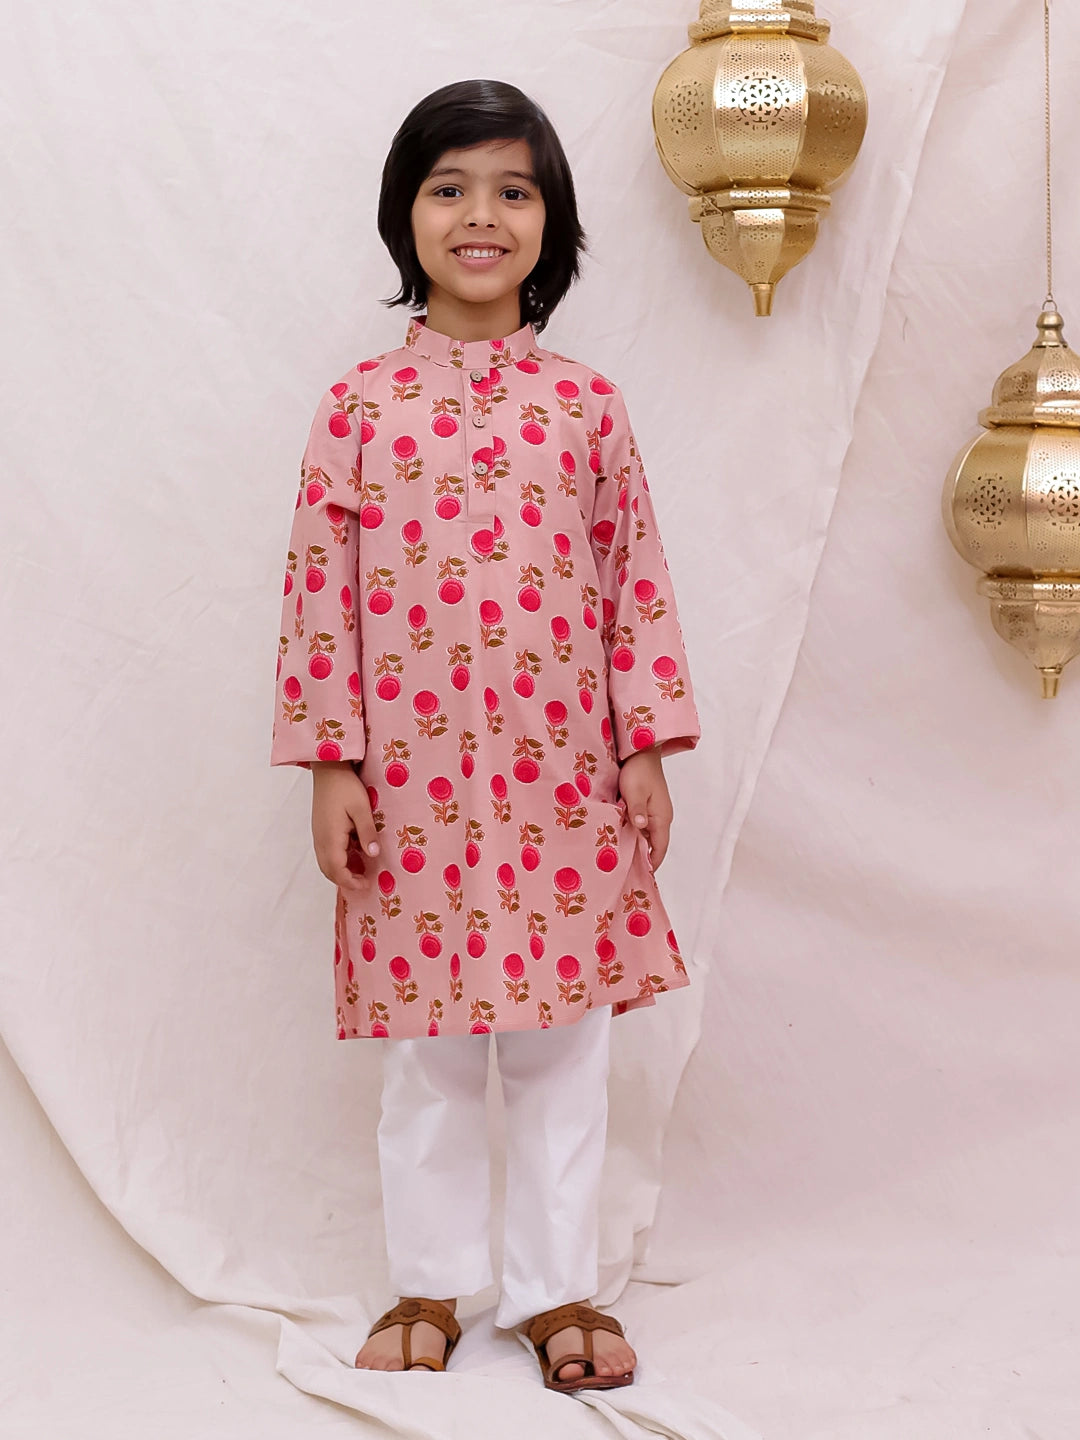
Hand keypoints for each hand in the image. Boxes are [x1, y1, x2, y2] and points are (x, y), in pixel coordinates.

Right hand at [310, 762, 379, 895]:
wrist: (328, 769)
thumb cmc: (346, 786)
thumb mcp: (361, 808)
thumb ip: (367, 832)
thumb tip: (373, 855)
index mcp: (330, 838)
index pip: (337, 870)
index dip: (350, 881)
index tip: (367, 884)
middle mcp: (320, 840)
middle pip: (328, 870)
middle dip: (345, 880)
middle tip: (365, 881)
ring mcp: (318, 834)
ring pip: (325, 862)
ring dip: (340, 870)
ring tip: (360, 870)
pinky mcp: (319, 828)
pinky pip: (326, 852)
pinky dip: (337, 859)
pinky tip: (353, 852)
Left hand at [617, 747, 672, 869]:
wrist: (642, 751)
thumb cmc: (638, 770)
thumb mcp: (635, 791)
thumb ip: (637, 810)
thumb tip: (641, 827)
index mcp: (662, 817)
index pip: (660, 848)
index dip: (652, 863)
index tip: (642, 876)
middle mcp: (662, 817)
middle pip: (656, 844)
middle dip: (645, 858)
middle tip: (629, 872)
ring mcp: (657, 811)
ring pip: (649, 835)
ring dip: (640, 845)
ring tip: (625, 859)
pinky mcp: (649, 805)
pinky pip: (645, 825)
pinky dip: (637, 834)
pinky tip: (624, 837)